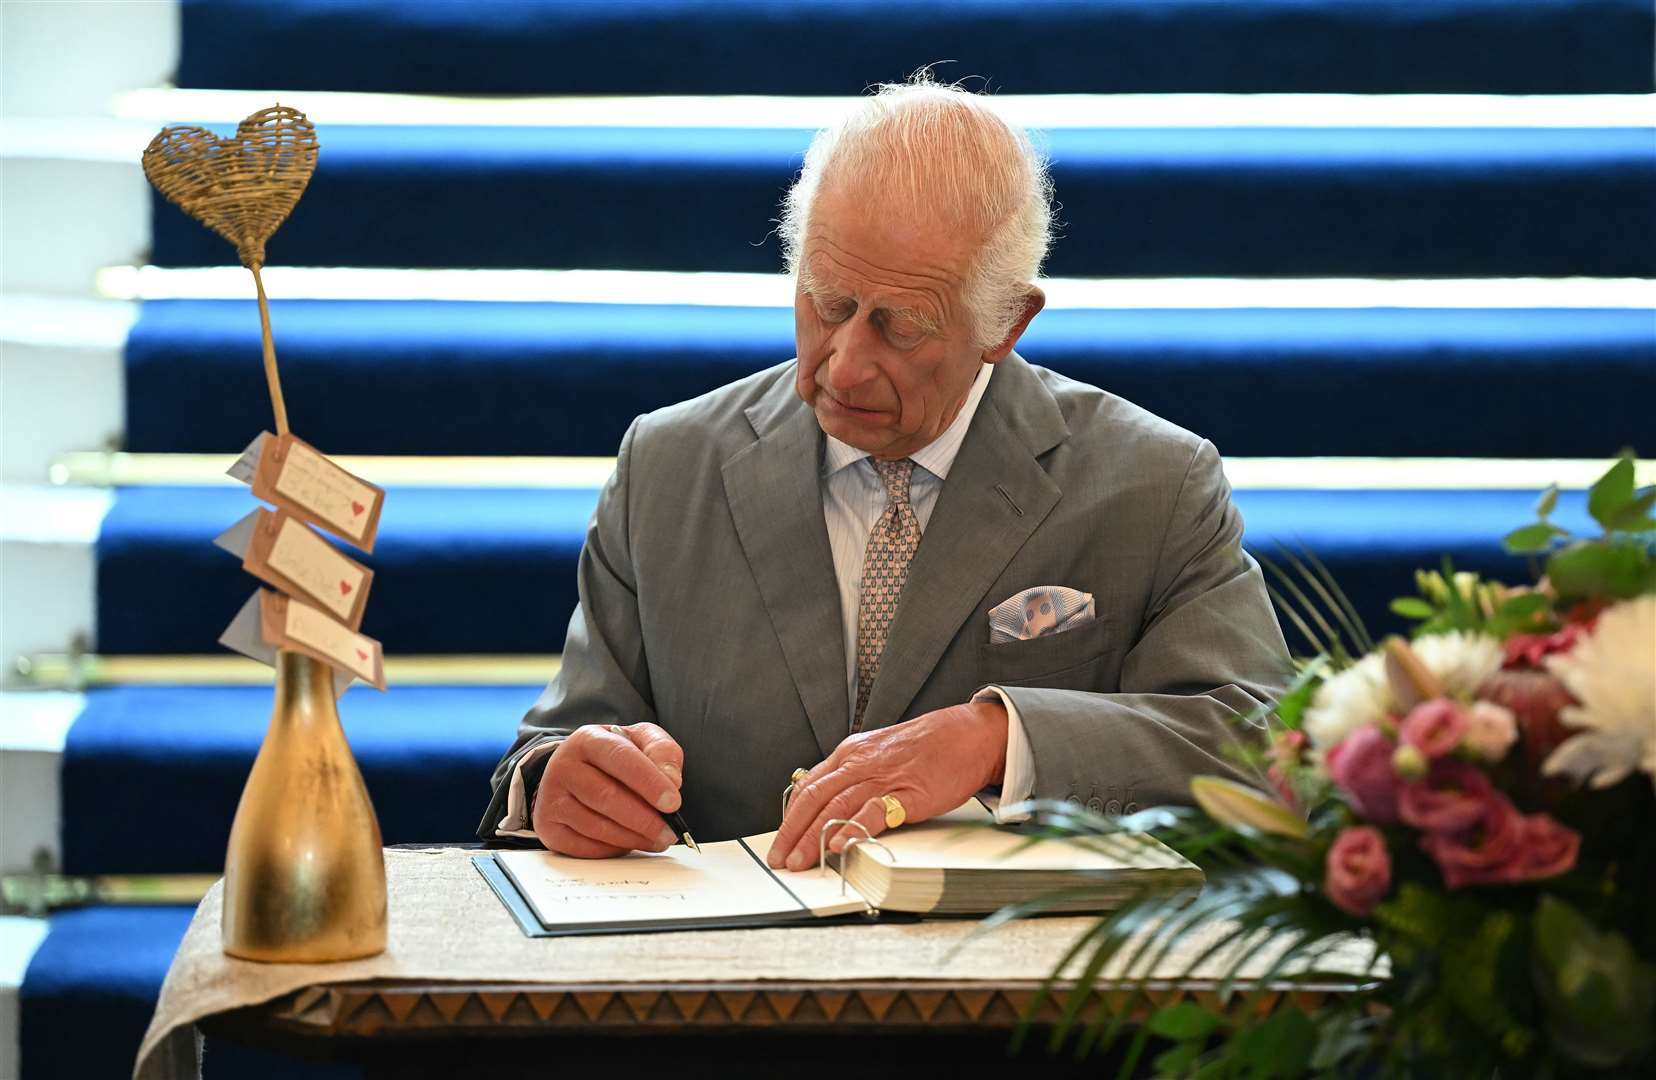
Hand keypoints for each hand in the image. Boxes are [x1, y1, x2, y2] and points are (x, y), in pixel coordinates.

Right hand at [532, 722, 683, 857]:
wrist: (574, 770)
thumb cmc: (614, 757)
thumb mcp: (640, 740)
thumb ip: (662, 752)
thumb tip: (672, 781)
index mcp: (588, 739)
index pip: (620, 758)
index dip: (649, 782)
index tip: (673, 803)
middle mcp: (563, 766)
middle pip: (605, 796)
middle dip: (644, 819)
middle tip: (669, 831)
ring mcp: (551, 797)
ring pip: (595, 825)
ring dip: (632, 837)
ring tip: (657, 840)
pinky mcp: (548, 826)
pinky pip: (583, 846)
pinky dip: (612, 849)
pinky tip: (630, 844)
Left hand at [766, 700, 1007, 870]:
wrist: (968, 734)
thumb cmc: (927, 747)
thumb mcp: (880, 754)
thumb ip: (855, 776)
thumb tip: (831, 806)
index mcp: (850, 753)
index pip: (808, 787)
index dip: (790, 817)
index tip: (780, 841)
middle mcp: (859, 762)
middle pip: (813, 798)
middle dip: (791, 832)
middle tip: (779, 860)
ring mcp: (882, 777)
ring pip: (835, 807)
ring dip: (812, 837)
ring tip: (799, 862)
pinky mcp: (907, 792)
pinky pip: (873, 812)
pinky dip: (853, 829)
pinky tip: (839, 845)